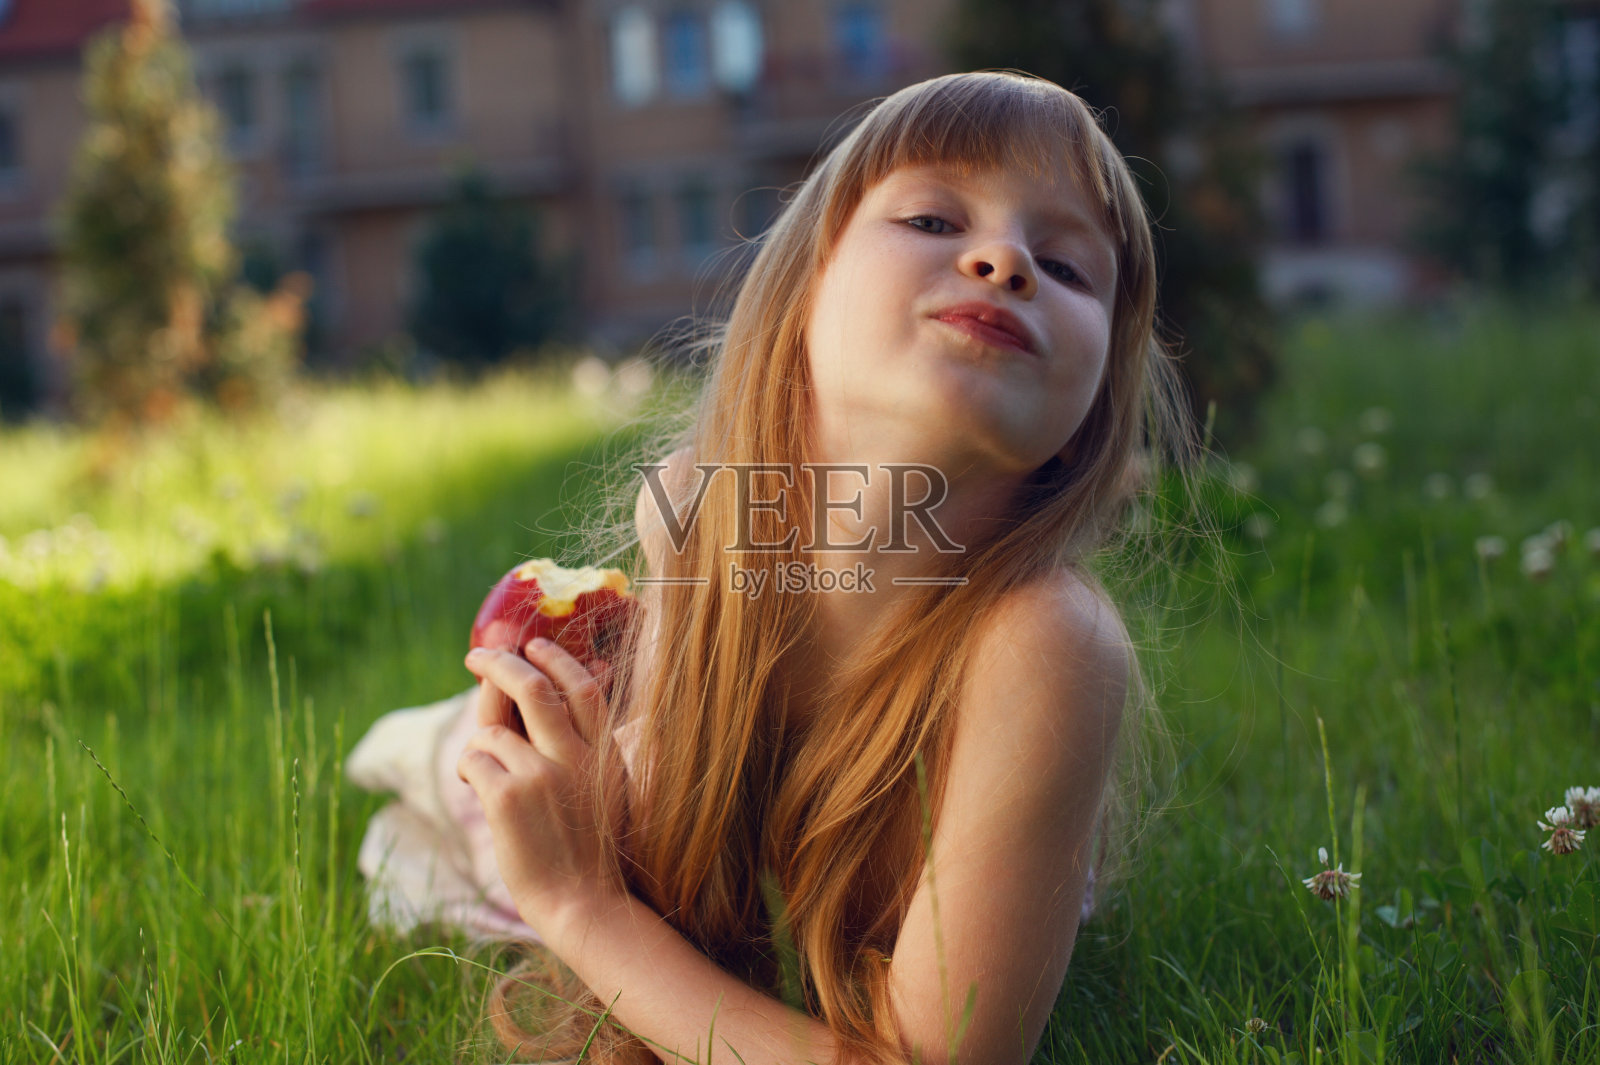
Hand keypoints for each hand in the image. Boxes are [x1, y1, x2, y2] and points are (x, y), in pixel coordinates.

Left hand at [456, 637, 626, 937]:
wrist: (585, 905)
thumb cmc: (591, 853)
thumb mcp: (606, 792)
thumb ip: (582, 751)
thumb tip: (541, 707)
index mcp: (604, 754)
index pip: (582, 688)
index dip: (555, 660)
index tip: (533, 645)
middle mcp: (576, 757)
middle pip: (532, 688)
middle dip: (500, 663)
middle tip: (479, 655)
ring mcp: (541, 775)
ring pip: (492, 731)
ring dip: (478, 743)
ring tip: (480, 769)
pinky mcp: (507, 797)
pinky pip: (473, 759)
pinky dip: (467, 768)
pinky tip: (473, 786)